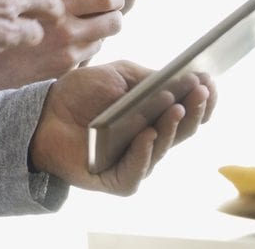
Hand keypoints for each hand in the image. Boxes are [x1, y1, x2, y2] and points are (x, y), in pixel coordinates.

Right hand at [0, 0, 123, 92]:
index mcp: (55, 3)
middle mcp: (65, 29)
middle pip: (113, 18)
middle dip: (113, 10)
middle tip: (110, 6)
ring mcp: (64, 53)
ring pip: (100, 39)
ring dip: (96, 31)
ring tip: (83, 25)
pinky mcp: (57, 71)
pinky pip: (84, 57)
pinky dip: (81, 49)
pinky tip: (67, 44)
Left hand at [28, 61, 216, 195]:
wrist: (44, 113)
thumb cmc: (82, 94)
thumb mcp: (118, 75)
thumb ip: (148, 77)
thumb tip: (182, 78)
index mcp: (155, 116)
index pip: (188, 112)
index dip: (202, 99)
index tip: (210, 81)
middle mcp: (151, 141)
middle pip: (182, 131)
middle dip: (195, 110)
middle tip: (201, 91)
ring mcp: (135, 161)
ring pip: (162, 149)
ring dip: (171, 128)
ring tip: (175, 107)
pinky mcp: (116, 180)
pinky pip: (135, 173)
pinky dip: (142, 154)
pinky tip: (147, 135)